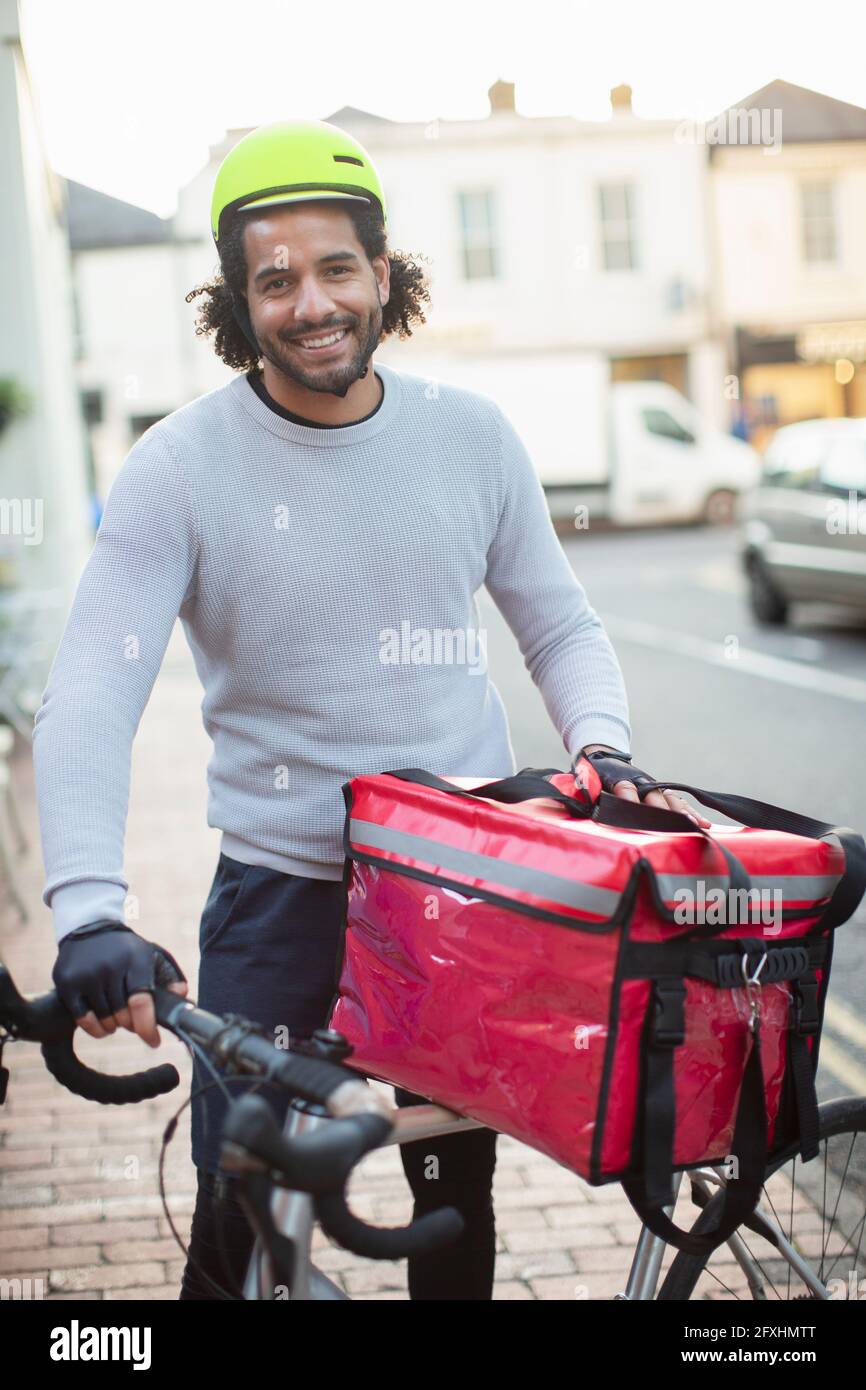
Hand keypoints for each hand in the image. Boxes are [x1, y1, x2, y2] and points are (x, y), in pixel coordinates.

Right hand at [53, 921, 187, 1048]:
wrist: (90, 927)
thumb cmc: (127, 950)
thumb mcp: (153, 955)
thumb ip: (171, 978)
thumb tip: (181, 997)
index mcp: (135, 959)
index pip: (140, 1001)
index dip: (147, 1027)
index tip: (154, 1041)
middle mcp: (109, 966)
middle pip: (122, 1016)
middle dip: (131, 1024)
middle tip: (132, 1019)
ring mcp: (86, 975)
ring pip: (104, 1020)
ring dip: (114, 1026)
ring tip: (117, 1016)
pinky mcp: (67, 983)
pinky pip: (83, 1020)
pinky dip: (95, 1029)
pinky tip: (102, 1024)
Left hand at [575, 745, 711, 828]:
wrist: (602, 756)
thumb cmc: (590, 776)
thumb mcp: (582, 781)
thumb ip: (583, 791)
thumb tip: (575, 800)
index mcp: (618, 779)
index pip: (627, 790)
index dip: (631, 801)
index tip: (637, 813)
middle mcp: (640, 782)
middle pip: (656, 797)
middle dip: (666, 812)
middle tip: (678, 826)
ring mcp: (652, 787)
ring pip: (671, 800)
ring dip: (684, 814)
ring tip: (698, 827)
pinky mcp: (660, 793)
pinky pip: (677, 803)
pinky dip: (691, 813)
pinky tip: (705, 825)